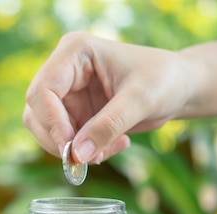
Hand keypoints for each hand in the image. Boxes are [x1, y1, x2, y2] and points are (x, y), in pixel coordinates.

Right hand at [23, 32, 197, 163]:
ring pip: (46, 131)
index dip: (52, 122)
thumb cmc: (165, 80)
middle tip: (91, 158)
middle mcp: (63, 71)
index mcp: (74, 52)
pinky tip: (114, 145)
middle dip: (61, 141)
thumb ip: (108, 126)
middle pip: (37, 113)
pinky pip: (64, 141)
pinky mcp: (73, 114)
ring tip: (110, 150)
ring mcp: (66, 94)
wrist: (179, 87)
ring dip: (74, 150)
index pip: (42, 90)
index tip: (71, 150)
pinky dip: (85, 152)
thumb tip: (77, 155)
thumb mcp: (141, 100)